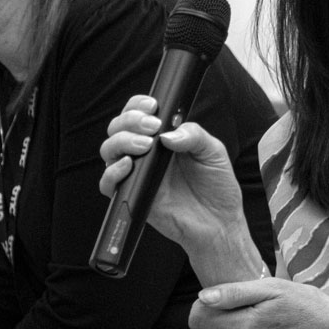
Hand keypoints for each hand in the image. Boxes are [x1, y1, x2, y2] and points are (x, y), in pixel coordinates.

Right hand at [99, 98, 255, 277]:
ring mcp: (137, 174)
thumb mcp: (212, 152)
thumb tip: (167, 135)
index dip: (138, 106)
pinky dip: (112, 172)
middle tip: (152, 127)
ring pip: (109, 150)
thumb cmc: (217, 186)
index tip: (152, 106)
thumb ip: (193, 136)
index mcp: (163, 138)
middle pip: (117, 128)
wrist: (220, 222)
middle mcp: (145, 154)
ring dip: (121, 141)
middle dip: (129, 121)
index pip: (138, 115)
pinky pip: (108, 184)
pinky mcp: (133, 196)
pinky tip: (129, 166)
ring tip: (145, 145)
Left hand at [191, 277, 328, 328]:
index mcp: (247, 326)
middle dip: (207, 323)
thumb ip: (235, 292)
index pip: (198, 320)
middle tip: (228, 312)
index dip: (202, 306)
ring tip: (239, 328)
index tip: (217, 301)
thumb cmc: (308, 306)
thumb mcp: (274, 288)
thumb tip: (203, 297)